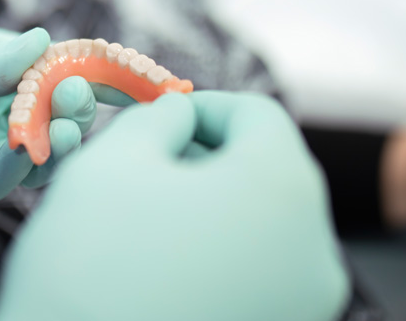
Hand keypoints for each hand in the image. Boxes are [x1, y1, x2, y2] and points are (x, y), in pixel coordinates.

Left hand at [0, 0, 95, 204]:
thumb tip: (42, 46)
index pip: (52, 66)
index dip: (95, 70)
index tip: (137, 73)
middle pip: (51, 112)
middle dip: (76, 106)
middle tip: (80, 98)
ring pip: (29, 151)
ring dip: (53, 141)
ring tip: (62, 126)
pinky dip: (12, 170)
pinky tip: (23, 150)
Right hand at [0, 91, 350, 320]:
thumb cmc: (91, 261)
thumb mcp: (115, 159)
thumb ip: (158, 118)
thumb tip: (179, 115)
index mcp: (283, 190)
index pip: (258, 116)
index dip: (203, 104)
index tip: (157, 117)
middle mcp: (315, 253)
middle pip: (269, 171)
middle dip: (207, 156)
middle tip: (145, 163)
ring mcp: (304, 308)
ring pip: (264, 227)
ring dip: (211, 205)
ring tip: (146, 215)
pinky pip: (259, 276)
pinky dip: (218, 254)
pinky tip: (161, 262)